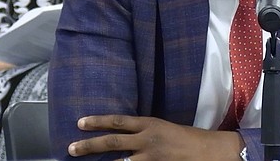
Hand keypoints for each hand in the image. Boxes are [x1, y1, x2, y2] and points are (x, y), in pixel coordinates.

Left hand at [68, 115, 243, 160]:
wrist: (209, 151)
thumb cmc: (188, 138)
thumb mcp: (165, 128)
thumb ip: (145, 132)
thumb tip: (125, 136)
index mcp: (150, 124)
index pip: (118, 121)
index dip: (98, 121)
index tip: (80, 123)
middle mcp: (147, 140)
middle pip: (112, 142)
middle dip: (89, 145)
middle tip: (70, 148)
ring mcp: (151, 157)